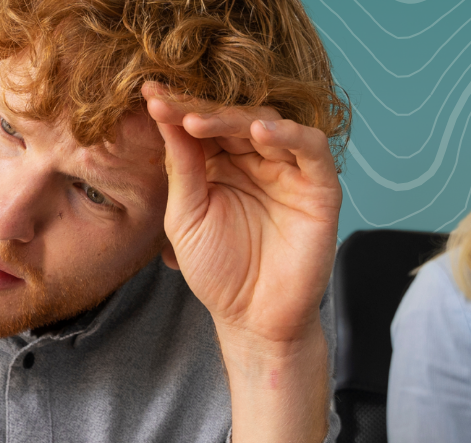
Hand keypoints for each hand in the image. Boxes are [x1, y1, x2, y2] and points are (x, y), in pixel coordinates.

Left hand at [143, 83, 340, 350]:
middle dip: (201, 111)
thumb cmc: (218, 272)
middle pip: (233, 119)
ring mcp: (289, 171)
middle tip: (172, 106)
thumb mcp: (186, 217)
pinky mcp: (320, 186)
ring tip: (201, 122)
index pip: (203, 127)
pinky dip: (289, 135)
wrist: (253, 318)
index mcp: (222, 166)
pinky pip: (311, 148)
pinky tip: (260, 133)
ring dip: (235, 119)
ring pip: (269, 124)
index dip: (178, 111)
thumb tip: (166, 115)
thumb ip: (181, 168)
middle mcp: (256, 161)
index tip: (150, 97)